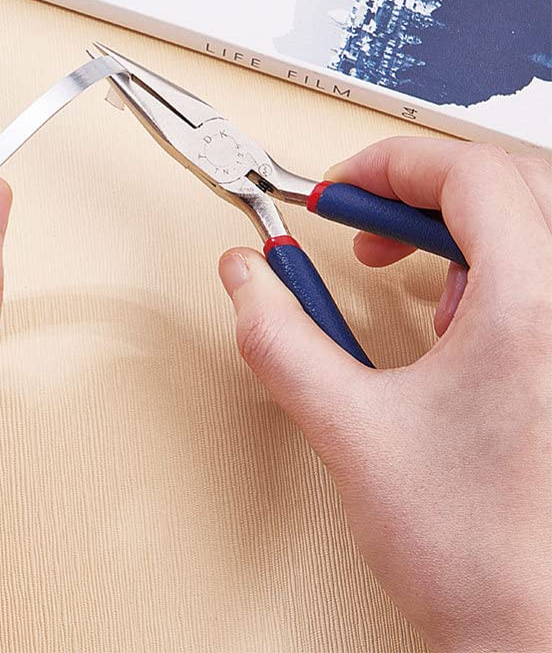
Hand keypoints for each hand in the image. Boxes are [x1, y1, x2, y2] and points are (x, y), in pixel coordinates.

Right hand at [219, 138, 551, 652]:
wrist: (538, 640)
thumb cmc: (479, 557)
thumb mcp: (349, 431)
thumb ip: (280, 339)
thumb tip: (247, 279)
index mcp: (533, 313)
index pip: (471, 174)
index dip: (391, 163)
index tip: (339, 188)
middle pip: (512, 182)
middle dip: (423, 188)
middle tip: (366, 218)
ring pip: (534, 223)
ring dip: (460, 228)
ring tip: (405, 272)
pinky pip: (543, 272)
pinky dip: (493, 268)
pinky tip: (455, 321)